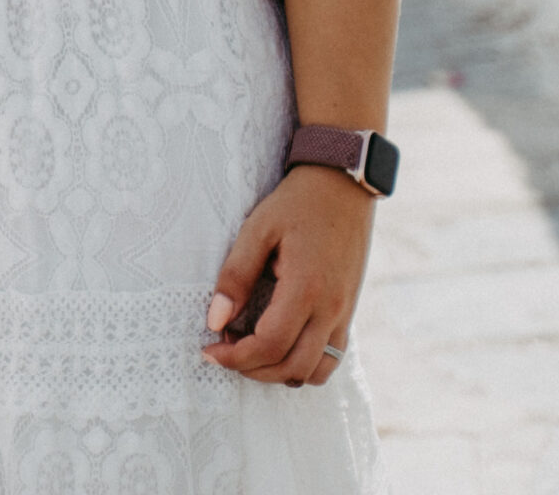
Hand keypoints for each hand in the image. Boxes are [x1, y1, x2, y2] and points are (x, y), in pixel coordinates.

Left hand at [202, 166, 373, 384]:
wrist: (343, 186)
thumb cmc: (297, 203)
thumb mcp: (258, 228)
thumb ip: (236, 275)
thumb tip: (215, 320)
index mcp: (306, 288)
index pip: (270, 344)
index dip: (236, 356)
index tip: (210, 350)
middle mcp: (330, 310)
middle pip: (291, 367)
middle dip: (253, 369)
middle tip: (224, 350)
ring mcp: (344, 315)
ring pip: (314, 372)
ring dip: (279, 373)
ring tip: (250, 350)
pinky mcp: (348, 313)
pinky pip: (330, 359)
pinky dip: (303, 366)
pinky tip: (279, 345)